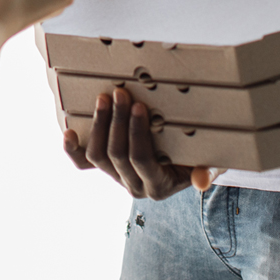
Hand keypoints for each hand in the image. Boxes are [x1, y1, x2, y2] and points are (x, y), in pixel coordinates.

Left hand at [63, 88, 219, 199]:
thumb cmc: (200, 156)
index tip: (138, 105)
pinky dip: (73, 149)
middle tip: (120, 92)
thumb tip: (201, 180)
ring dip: (100, 124)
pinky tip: (68, 132)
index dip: (136, 133)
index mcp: (159, 186)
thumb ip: (208, 171)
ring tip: (104, 98)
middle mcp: (135, 186)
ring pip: (98, 156)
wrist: (187, 162)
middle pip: (117, 155)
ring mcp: (117, 177)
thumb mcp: (211, 162)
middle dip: (117, 121)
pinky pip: (82, 164)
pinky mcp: (105, 168)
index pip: (141, 159)